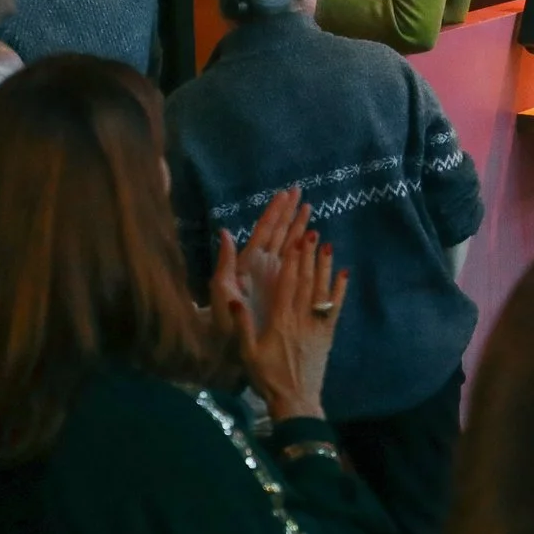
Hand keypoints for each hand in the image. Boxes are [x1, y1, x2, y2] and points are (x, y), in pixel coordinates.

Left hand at [211, 188, 308, 330]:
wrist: (226, 343)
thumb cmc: (221, 317)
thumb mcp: (220, 289)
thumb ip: (225, 261)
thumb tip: (225, 231)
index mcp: (248, 261)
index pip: (264, 231)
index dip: (274, 212)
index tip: (285, 194)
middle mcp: (262, 264)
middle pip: (278, 231)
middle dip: (288, 211)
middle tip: (299, 191)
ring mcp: (273, 274)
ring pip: (288, 243)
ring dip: (297, 225)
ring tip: (308, 207)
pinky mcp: (282, 287)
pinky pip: (295, 262)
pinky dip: (303, 248)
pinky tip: (312, 239)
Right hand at [220, 227, 346, 422]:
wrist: (296, 400)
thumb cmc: (267, 378)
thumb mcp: (247, 353)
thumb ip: (242, 325)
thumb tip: (234, 299)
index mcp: (279, 321)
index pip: (286, 285)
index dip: (291, 261)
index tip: (294, 241)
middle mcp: (300, 319)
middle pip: (305, 282)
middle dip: (308, 256)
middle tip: (312, 233)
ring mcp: (316, 326)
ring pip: (321, 291)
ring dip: (324, 267)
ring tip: (327, 245)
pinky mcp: (327, 335)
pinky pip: (335, 309)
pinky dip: (340, 290)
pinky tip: (343, 274)